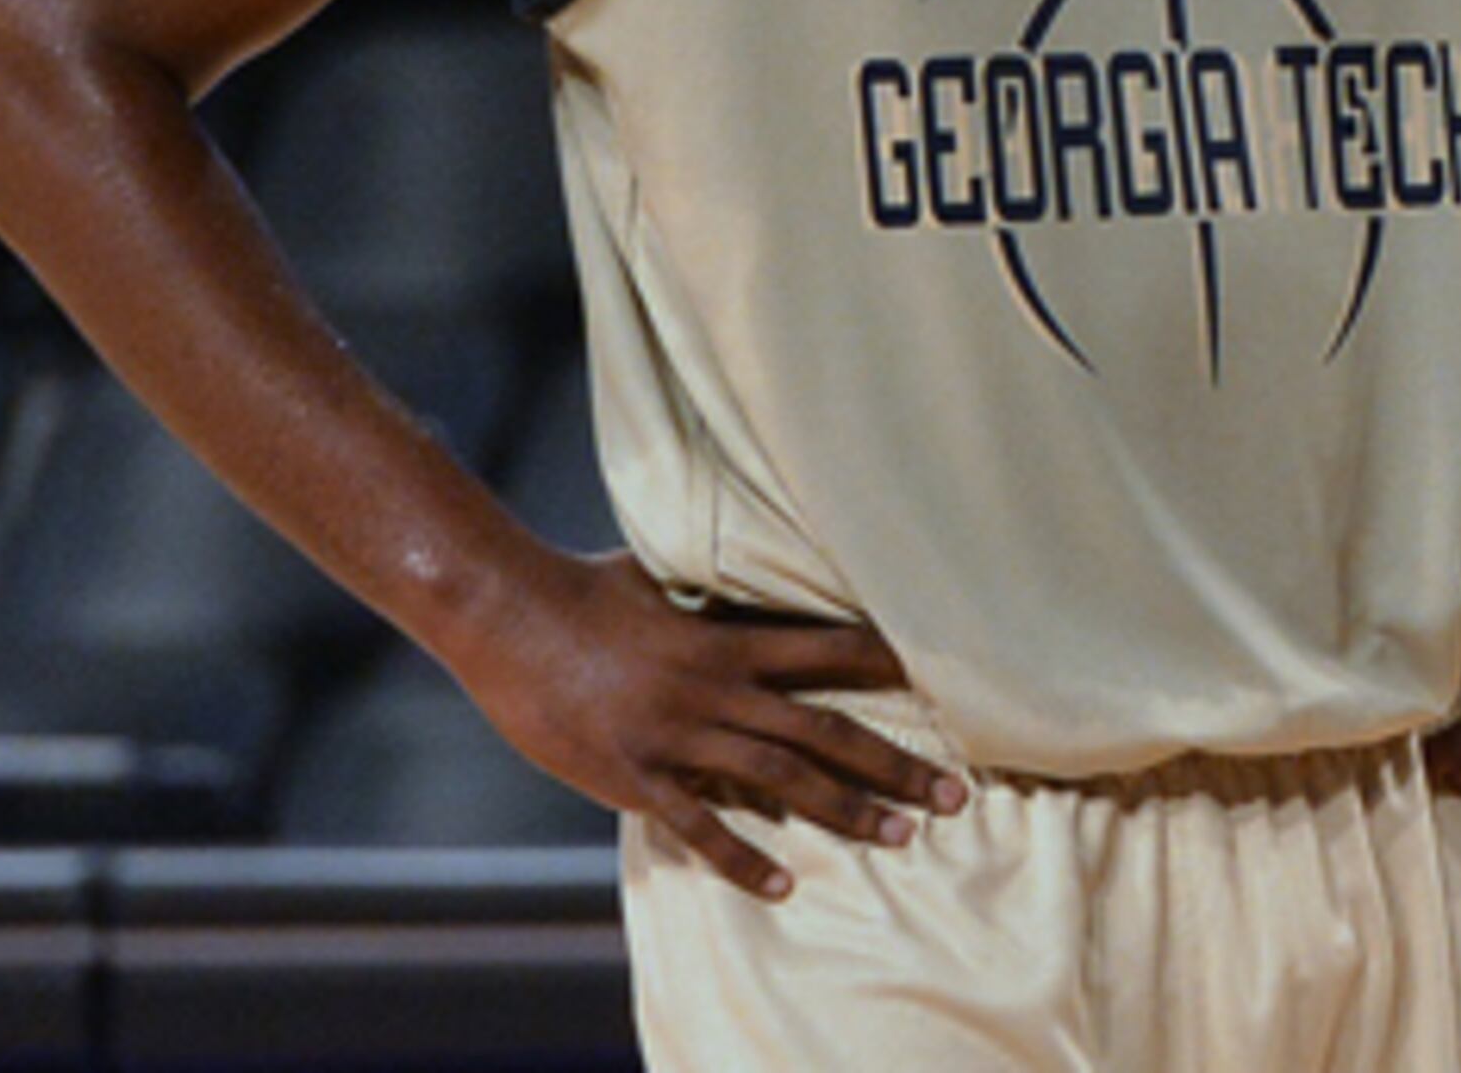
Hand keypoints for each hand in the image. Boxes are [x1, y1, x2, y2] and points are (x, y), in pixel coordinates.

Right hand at [449, 549, 969, 899]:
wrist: (506, 614)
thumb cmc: (586, 587)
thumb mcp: (666, 578)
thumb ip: (718, 595)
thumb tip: (760, 575)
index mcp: (727, 640)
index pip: (831, 651)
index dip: (889, 669)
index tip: (946, 690)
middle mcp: (715, 691)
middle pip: (825, 732)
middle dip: (895, 766)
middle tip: (954, 797)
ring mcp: (676, 737)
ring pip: (780, 782)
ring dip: (846, 811)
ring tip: (900, 838)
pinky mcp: (632, 776)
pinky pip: (698, 825)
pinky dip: (742, 858)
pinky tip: (784, 884)